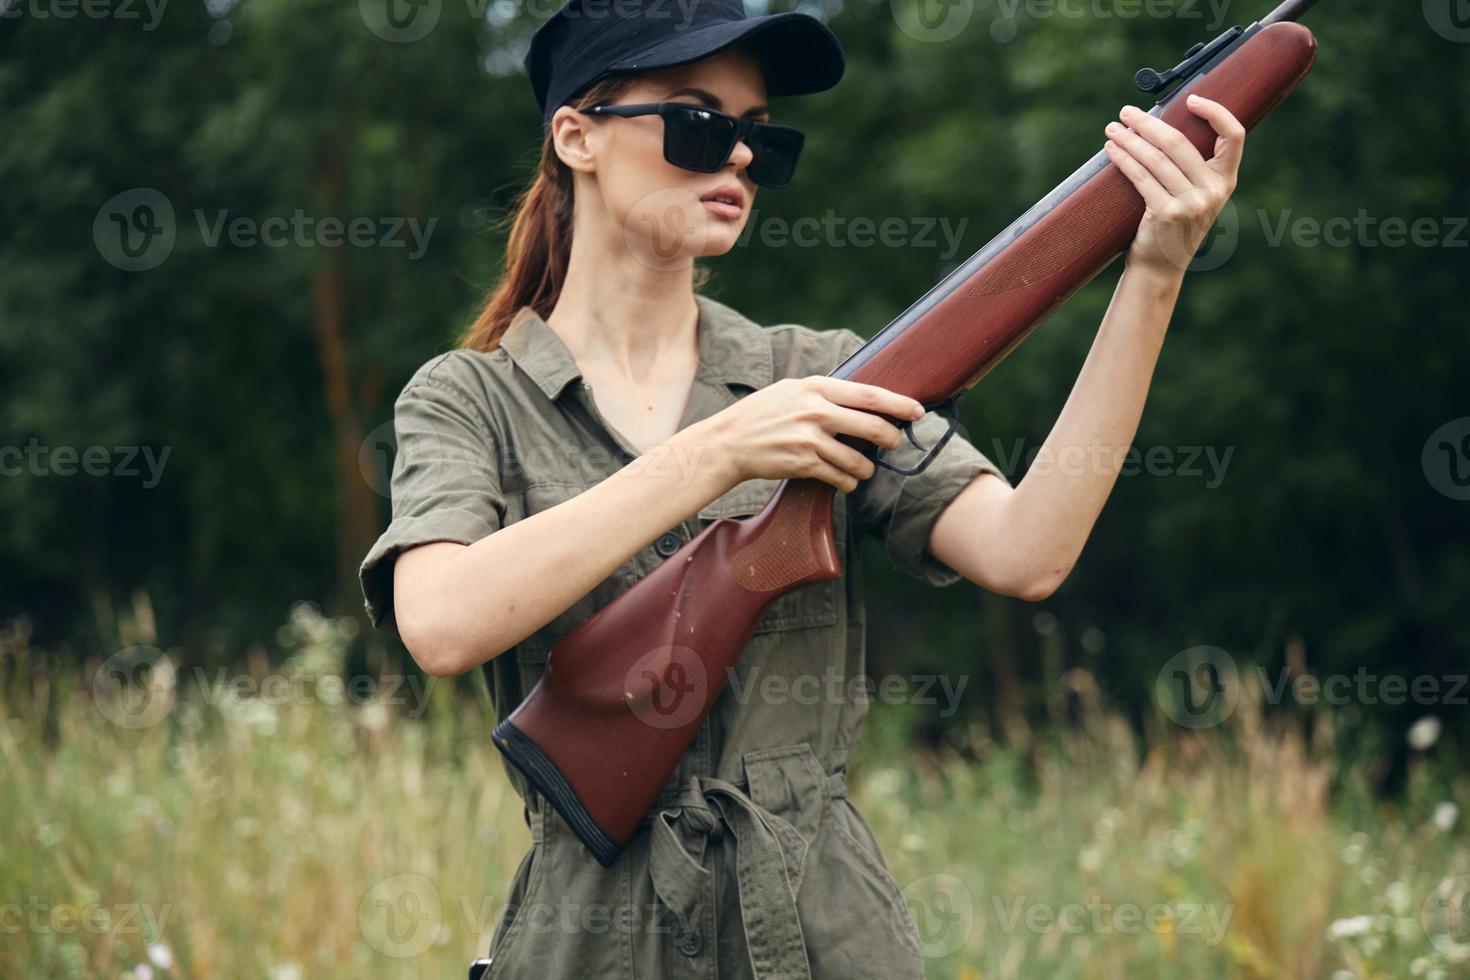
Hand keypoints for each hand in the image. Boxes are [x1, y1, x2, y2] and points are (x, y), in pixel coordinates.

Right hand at [700, 376, 924, 492]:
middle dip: (891, 438)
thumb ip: (825, 393)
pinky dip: (848, 481)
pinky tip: (845, 479)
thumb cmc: (762, 414)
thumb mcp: (792, 390)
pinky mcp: (803, 464)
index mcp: (816, 387)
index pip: (868, 394)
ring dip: (867, 468)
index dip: (898, 404)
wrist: (728, 441)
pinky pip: (841, 478)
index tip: (918, 411)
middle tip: (895, 442)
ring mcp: (810, 439)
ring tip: (864, 468)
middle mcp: (816, 411)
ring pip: (859, 460)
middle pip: (872, 427)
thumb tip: (863, 400)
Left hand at [1103, 94, 1244, 275]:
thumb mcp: (1194, 196)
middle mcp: (1213, 191)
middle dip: (1149, 123)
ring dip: (1130, 139)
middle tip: (1126, 112)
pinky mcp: (1167, 214)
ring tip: (1112, 129)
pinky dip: (1124, 160)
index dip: (1216, 112)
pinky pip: (1141, 177)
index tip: (1191, 99)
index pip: (1233, 136)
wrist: (1160, 267)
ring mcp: (1191, 204)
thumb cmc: (1172, 225)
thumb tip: (1158, 125)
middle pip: (1180, 143)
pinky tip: (1111, 150)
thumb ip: (1190, 168)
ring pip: (1156, 159)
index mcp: (1225, 180)